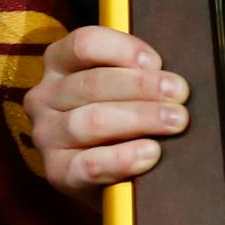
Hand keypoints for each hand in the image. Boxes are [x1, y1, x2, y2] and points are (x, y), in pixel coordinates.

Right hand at [25, 25, 188, 198]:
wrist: (107, 180)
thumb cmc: (117, 120)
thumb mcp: (118, 88)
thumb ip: (134, 73)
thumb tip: (170, 75)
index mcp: (58, 63)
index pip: (83, 44)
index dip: (122, 49)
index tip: (157, 62)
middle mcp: (45, 96)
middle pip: (93, 83)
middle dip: (142, 87)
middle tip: (180, 94)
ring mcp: (47, 136)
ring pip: (92, 120)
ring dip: (139, 118)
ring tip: (174, 122)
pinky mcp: (56, 172)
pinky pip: (89, 164)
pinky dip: (123, 158)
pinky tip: (150, 152)